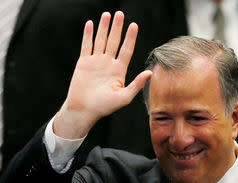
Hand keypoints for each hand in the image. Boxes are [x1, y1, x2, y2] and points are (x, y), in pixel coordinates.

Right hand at [54, 11, 151, 138]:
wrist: (85, 109)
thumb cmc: (105, 106)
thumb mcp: (124, 97)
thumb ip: (136, 84)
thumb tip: (150, 73)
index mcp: (119, 70)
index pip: (126, 50)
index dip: (130, 38)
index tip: (134, 25)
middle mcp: (108, 63)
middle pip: (114, 41)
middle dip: (117, 28)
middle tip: (120, 14)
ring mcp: (96, 62)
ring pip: (101, 41)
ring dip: (104, 28)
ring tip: (107, 14)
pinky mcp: (84, 62)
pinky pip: (87, 45)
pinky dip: (88, 35)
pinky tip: (91, 24)